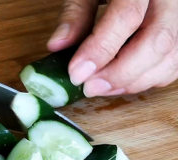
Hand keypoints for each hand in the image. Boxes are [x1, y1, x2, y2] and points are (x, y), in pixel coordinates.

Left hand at [47, 0, 177, 96]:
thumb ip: (75, 15)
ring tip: (100, 87)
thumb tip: (57, 46)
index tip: (77, 73)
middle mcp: (169, 0)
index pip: (126, 17)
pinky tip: (120, 83)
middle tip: (89, 87)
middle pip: (156, 41)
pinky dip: (147, 80)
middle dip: (119, 74)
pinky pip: (174, 65)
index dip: (100, 50)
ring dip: (132, 82)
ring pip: (169, 57)